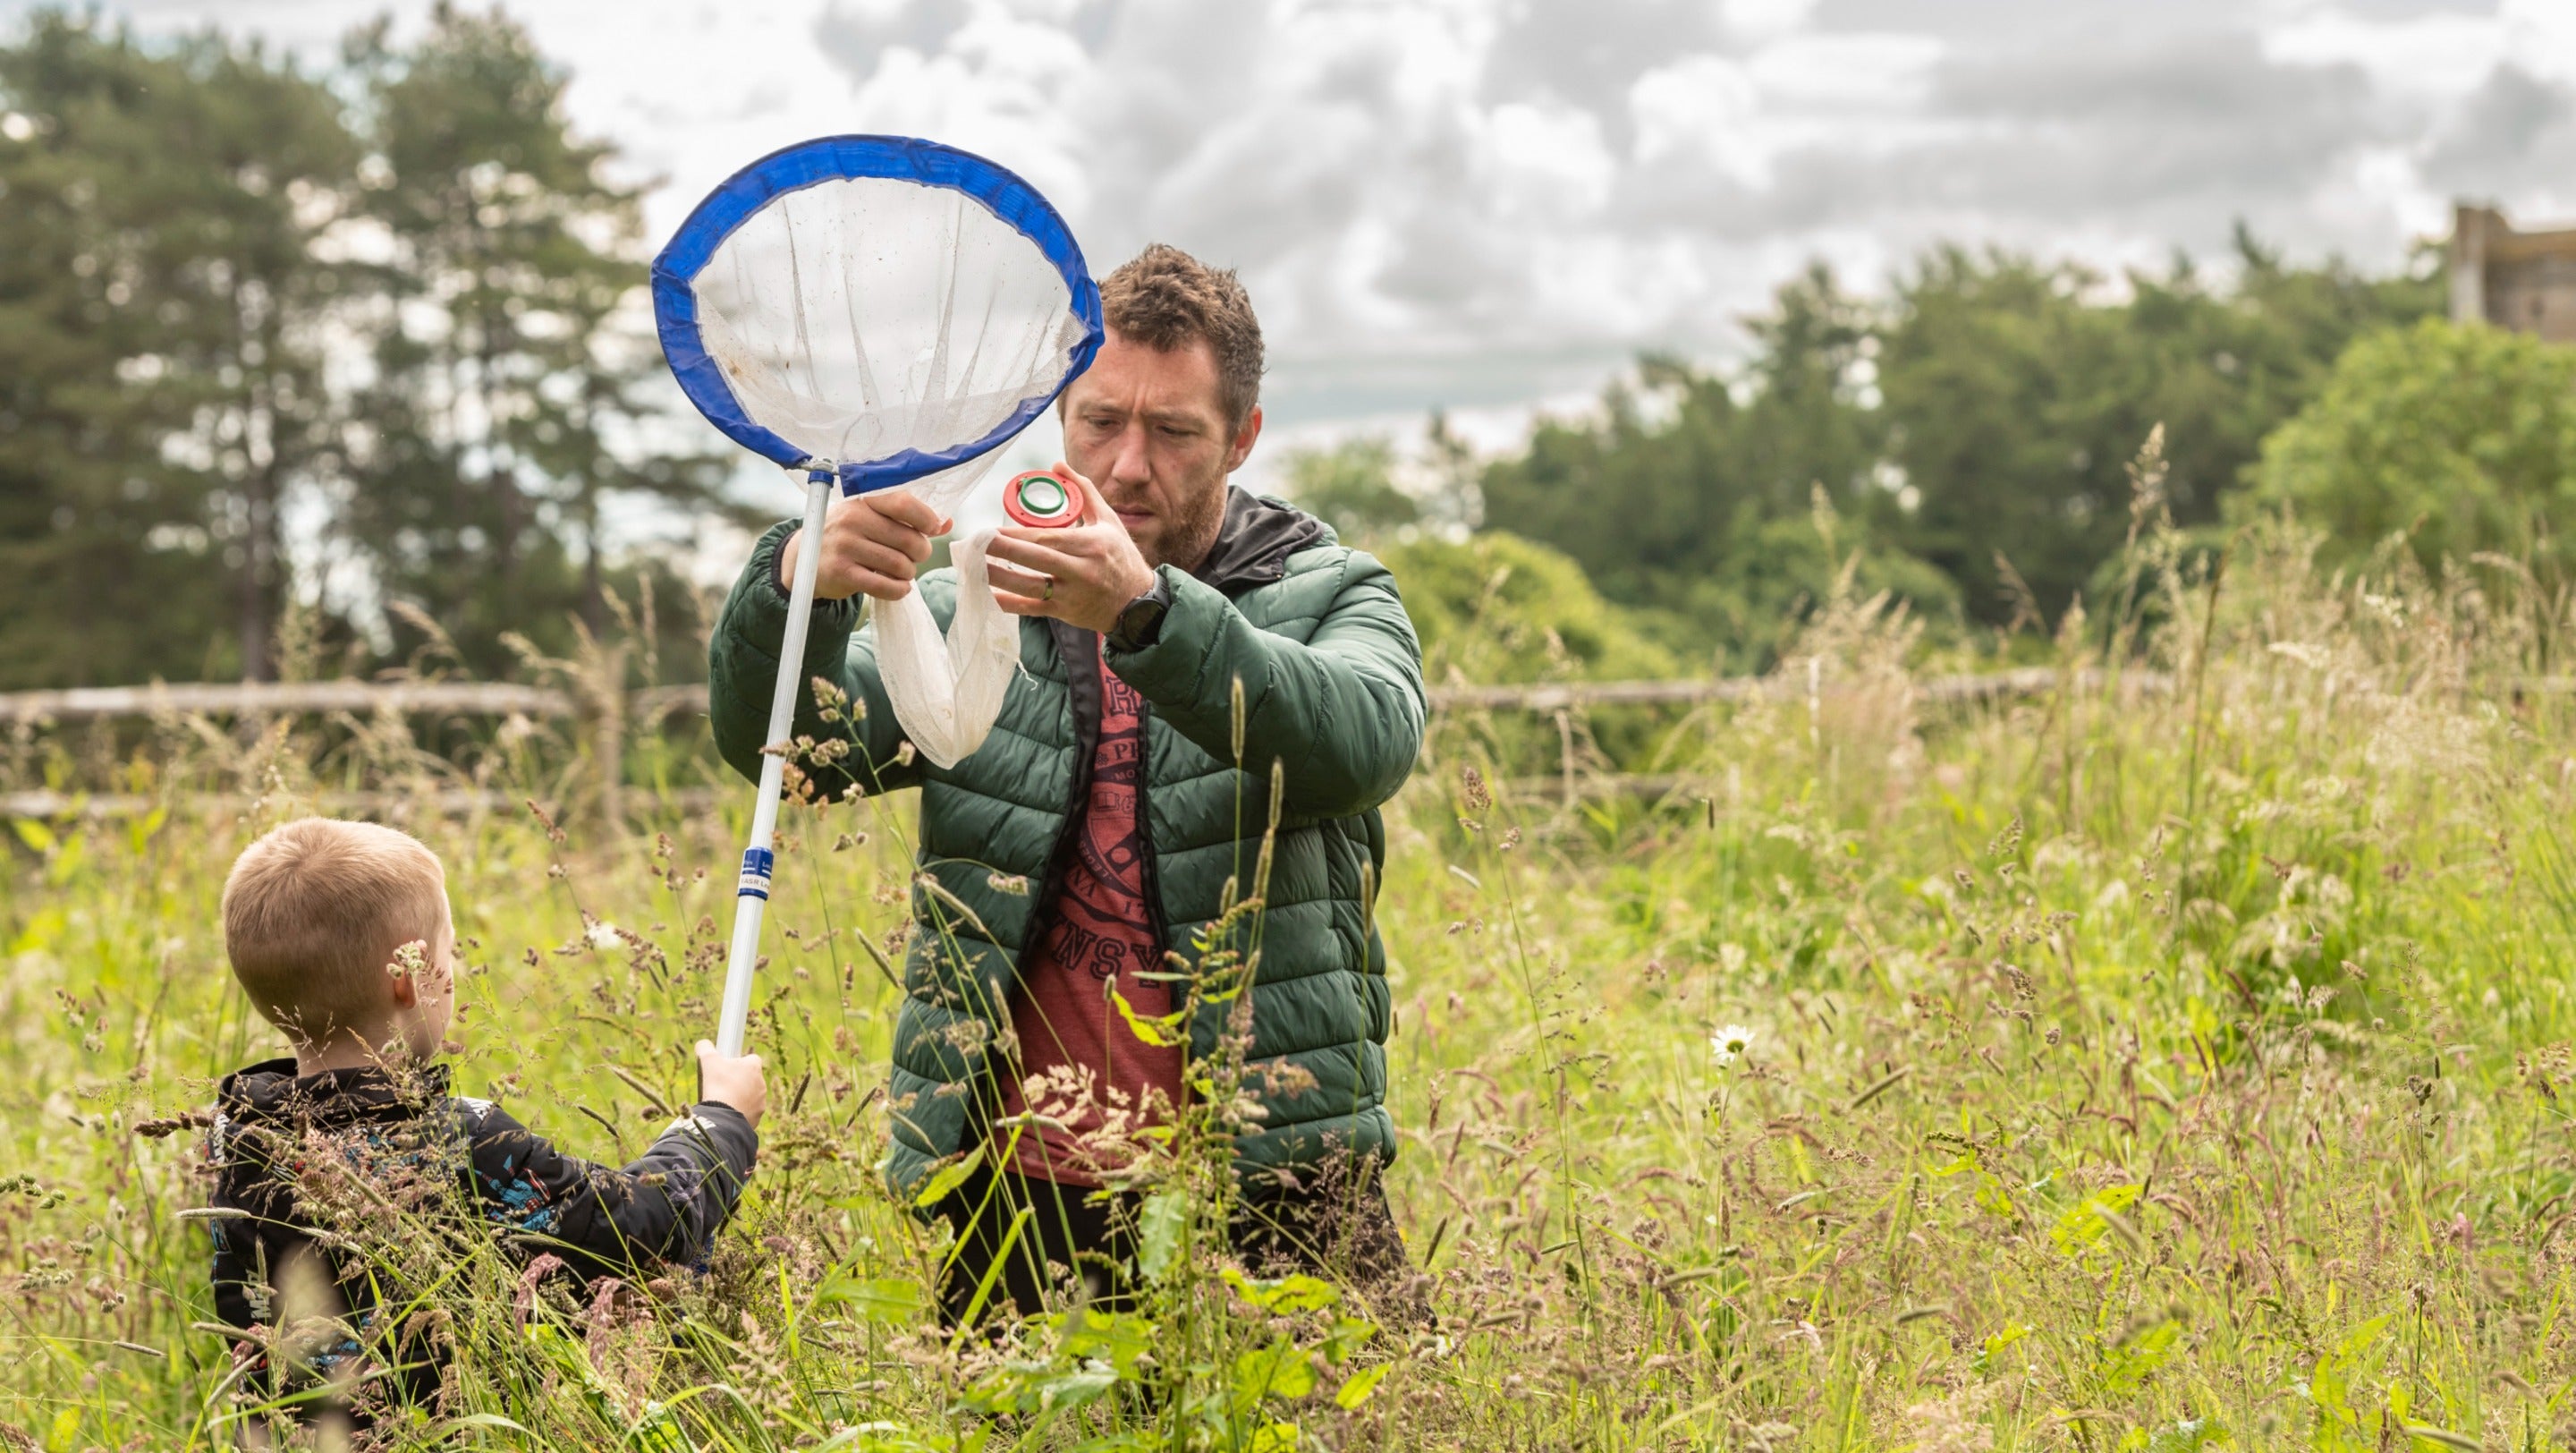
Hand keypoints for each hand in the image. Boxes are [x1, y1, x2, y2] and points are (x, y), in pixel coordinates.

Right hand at [694, 1040, 766, 1127]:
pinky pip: (748, 1111)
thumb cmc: (717, 1084)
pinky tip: (727, 1112)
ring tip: (723, 1100)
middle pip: (750, 1078)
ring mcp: (761, 1101)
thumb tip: (703, 1044)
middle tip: (722, 1085)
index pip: (751, 1059)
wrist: (723, 1115)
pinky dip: (739, 1111)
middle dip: (738, 1080)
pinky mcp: (757, 1116)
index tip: (727, 1067)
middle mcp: (761, 1083)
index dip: (739, 1061)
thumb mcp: (707, 1060)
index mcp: (754, 1067)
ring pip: (750, 1096)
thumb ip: (705, 1047)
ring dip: (740, 1097)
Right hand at [777, 489, 949, 602]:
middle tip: (914, 556)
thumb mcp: (871, 518)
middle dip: (920, 552)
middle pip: (908, 539)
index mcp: (863, 500)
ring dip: (909, 573)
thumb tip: (947, 523)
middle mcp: (852, 519)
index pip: (904, 503)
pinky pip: (886, 586)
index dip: (926, 519)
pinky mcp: (842, 573)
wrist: (804, 559)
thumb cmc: (848, 535)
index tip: (931, 529)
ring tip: (902, 571)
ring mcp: (845, 546)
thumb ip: (908, 519)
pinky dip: (899, 590)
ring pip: (900, 564)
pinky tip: (898, 587)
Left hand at [984, 466, 1157, 634]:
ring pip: (1030, 587)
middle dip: (1003, 551)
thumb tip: (1057, 464)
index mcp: (1092, 545)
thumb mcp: (1108, 520)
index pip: (1048, 538)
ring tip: (973, 567)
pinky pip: (1032, 610)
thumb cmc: (1120, 556)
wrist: (1138, 602)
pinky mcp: (1065, 613)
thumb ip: (1082, 490)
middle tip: (975, 543)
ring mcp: (1072, 595)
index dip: (1018, 535)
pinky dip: (1009, 604)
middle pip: (1036, 560)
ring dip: (999, 577)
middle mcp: (1082, 571)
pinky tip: (987, 595)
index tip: (992, 529)